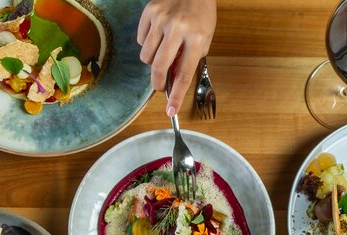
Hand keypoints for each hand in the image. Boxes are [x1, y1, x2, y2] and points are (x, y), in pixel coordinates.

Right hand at [137, 0, 215, 115]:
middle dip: (157, 82)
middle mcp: (178, 28)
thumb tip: (172, 79)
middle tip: (159, 86)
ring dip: (152, 61)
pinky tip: (158, 36)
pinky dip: (147, 44)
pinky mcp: (149, 12)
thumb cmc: (202, 14)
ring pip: (146, 56)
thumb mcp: (205, 37)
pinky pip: (141, 40)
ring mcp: (161, 19)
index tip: (170, 110)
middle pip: (159, 67)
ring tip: (163, 51)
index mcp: (197, 37)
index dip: (176, 95)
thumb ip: (190, 59)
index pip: (184, 74)